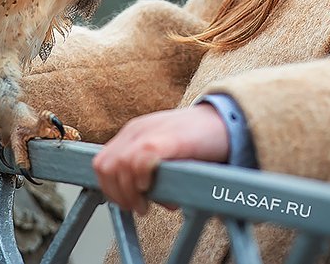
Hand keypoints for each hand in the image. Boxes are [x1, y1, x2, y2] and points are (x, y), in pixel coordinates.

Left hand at [92, 104, 229, 213]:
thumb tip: (144, 199)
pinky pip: (140, 160)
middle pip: (105, 167)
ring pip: (118, 167)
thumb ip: (149, 169)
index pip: (103, 163)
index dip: (110, 188)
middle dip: (117, 194)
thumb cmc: (199, 140)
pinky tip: (152, 187)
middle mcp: (137, 130)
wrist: (226, 121)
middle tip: (137, 207)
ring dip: (129, 193)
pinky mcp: (167, 139)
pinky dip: (141, 179)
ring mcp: (150, 132)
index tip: (126, 203)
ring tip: (146, 205)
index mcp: (133, 133)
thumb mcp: (166, 152)